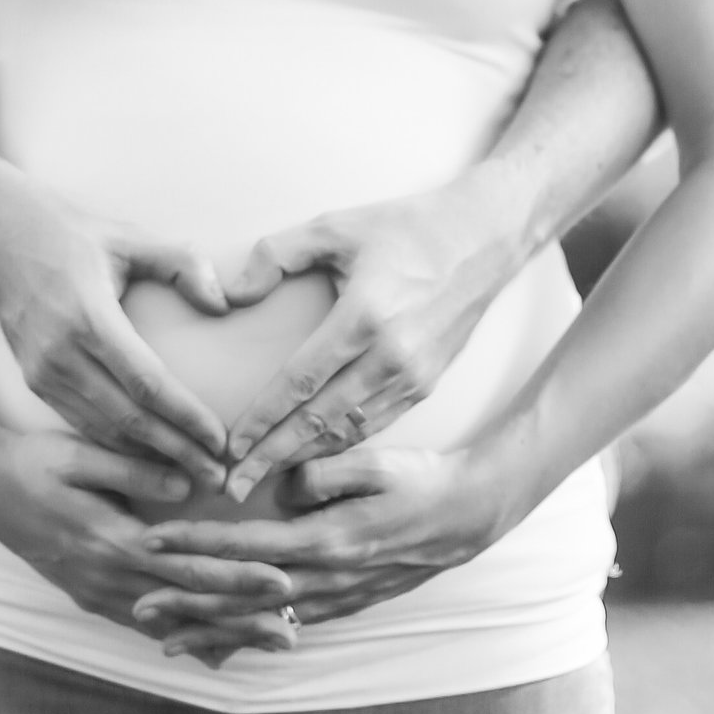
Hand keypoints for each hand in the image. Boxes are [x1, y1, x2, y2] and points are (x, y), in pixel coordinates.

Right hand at [0, 183, 239, 475]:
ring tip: (192, 475)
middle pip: (128, 419)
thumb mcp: (130, 236)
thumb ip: (183, 264)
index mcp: (89, 318)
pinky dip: (118, 447)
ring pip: (104, 430)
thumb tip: (224, 303)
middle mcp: (61, 354)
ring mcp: (42, 372)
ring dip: (149, 459)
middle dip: (177, 452)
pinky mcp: (34, 382)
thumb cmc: (71, 234)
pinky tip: (149, 459)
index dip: (186, 417)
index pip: (147, 383)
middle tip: (217, 477)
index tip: (221, 440)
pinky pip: (83, 424)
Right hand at [0, 428, 303, 658]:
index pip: (189, 567)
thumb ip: (135, 470)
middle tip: (292, 634)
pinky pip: (145, 626)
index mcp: (113, 539)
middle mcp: (108, 577)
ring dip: (220, 636)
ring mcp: (98, 593)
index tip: (282, 582)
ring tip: (266, 645)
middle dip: (243, 621)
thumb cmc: (36, 463)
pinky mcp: (92, 597)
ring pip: (169, 626)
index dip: (238, 578)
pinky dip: (182, 639)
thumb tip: (190, 486)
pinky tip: (214, 649)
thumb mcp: (80, 455)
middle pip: (188, 607)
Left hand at [136, 437, 520, 633]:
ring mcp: (336, 597)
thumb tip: (278, 492)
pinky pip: (288, 627)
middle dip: (187, 602)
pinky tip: (225, 645)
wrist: (469, 517)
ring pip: (261, 622)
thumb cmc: (420, 481)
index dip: (195, 544)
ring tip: (167, 640)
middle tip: (136, 605)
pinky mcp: (345, 603)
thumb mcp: (374, 463)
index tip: (151, 541)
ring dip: (212, 630)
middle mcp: (326, 577)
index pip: (244, 546)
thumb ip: (322, 473)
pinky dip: (251, 638)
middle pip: (242, 596)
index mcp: (327, 539)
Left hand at [215, 184, 522, 493]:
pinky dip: (341, 447)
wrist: (483, 238)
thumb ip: (276, 255)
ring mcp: (413, 376)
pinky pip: (375, 424)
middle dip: (273, 457)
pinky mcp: (426, 384)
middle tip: (235, 487)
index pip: (299, 382)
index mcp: (364, 317)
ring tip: (265, 481)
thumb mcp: (334, 226)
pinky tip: (314, 458)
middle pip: (319, 420)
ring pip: (348, 431)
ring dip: (305, 460)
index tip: (230, 447)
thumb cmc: (405, 228)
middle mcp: (391, 356)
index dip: (261, 419)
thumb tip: (231, 294)